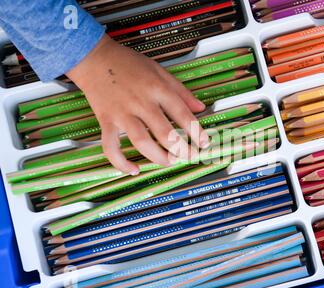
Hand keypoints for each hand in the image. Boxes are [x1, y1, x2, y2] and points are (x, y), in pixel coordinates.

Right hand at [66, 35, 208, 174]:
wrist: (93, 57)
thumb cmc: (127, 63)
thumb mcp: (159, 70)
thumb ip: (181, 91)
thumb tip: (200, 108)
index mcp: (157, 88)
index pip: (182, 114)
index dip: (196, 131)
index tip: (204, 143)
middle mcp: (141, 102)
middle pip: (165, 133)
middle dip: (181, 149)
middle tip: (190, 156)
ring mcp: (122, 113)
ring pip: (142, 142)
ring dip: (158, 157)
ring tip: (170, 162)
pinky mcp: (106, 121)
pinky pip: (111, 146)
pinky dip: (120, 162)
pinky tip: (133, 170)